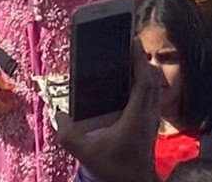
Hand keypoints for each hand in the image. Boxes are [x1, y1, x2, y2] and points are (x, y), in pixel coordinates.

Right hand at [54, 56, 160, 181]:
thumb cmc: (113, 169)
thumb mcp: (86, 153)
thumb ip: (68, 134)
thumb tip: (58, 115)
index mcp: (137, 115)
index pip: (144, 80)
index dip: (139, 59)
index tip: (133, 41)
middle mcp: (149, 114)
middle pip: (152, 79)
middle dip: (141, 60)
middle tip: (128, 46)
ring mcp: (152, 120)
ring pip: (154, 88)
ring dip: (144, 72)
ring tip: (128, 61)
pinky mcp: (150, 125)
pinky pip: (151, 97)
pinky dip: (143, 85)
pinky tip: (127, 87)